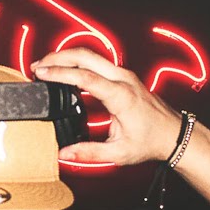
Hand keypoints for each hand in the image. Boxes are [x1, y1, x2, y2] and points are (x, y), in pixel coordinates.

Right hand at [32, 48, 182, 165]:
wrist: (173, 134)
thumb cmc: (150, 142)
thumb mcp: (119, 153)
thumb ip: (89, 153)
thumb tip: (63, 154)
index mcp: (120, 96)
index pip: (84, 76)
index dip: (59, 73)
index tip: (40, 73)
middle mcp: (122, 80)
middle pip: (85, 56)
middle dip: (57, 57)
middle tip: (36, 67)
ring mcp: (124, 75)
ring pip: (91, 55)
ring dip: (66, 57)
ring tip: (45, 67)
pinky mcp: (122, 76)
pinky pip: (96, 62)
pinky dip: (77, 62)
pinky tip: (64, 71)